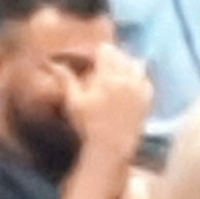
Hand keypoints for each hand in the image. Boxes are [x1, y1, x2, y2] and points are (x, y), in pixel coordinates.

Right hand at [65, 45, 156, 164]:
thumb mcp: (74, 102)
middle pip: (121, 54)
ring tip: (117, 74)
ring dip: (127, 64)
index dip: (97, 53)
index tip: (92, 60)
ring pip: (137, 63)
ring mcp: (139, 89)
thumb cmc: (88, 126)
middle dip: (111, 57)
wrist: (111, 148)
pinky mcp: (147, 100)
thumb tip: (53, 64)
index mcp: (107, 77)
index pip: (106, 50)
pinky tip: (129, 86)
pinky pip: (146, 80)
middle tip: (102, 67)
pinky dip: (139, 78)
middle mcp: (126, 80)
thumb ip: (67, 79)